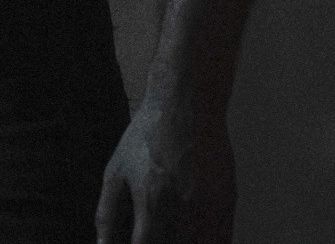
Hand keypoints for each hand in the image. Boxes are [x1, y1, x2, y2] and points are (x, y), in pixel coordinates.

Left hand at [96, 101, 236, 243]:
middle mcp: (183, 208)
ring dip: (184, 243)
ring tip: (173, 235)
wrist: (185, 104)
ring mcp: (209, 206)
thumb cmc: (146, 136)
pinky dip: (208, 243)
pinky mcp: (227, 201)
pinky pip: (222, 239)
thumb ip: (107, 214)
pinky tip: (194, 238)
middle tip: (155, 235)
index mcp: (152, 201)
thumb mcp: (116, 171)